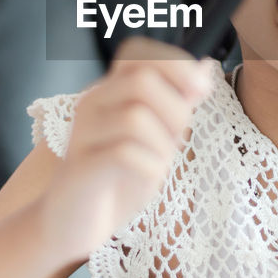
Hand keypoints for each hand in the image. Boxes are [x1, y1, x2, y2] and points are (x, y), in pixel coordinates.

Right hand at [43, 36, 212, 259]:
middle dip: (175, 111)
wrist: (71, 224)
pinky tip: (146, 179)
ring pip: (135, 118)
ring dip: (162, 145)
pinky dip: (149, 168)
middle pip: (142, 80)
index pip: (139, 53)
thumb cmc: (116, 179)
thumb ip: (177, 105)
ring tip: (159, 164)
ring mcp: (83, 134)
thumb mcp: (157, 140)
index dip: (176, 67)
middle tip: (176, 140)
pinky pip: (124, 154)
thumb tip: (206, 67)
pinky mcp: (80, 168)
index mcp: (110, 92)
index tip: (199, 93)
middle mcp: (92, 104)